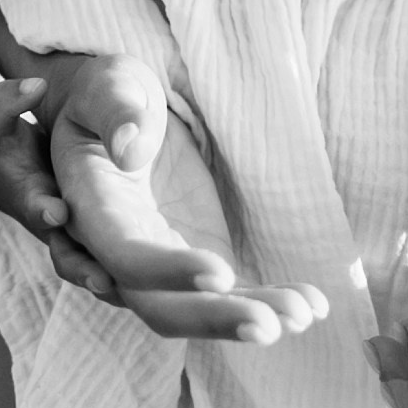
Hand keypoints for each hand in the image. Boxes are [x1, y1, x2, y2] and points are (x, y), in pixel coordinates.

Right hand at [0, 57, 327, 345]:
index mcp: (93, 208)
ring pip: (200, 310)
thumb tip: (128, 148)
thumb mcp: (108, 82)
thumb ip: (114, 108)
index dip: (167, 272)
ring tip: (306, 312)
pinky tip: (314, 305)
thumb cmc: (112, 90)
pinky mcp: (195, 262)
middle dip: (216, 319)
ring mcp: (160, 263)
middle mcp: (119, 251)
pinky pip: (230, 297)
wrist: (125, 109)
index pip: (124, 255)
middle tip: (273, 325)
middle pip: (160, 307)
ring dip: (252, 316)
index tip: (220, 271)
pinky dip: (269, 303)